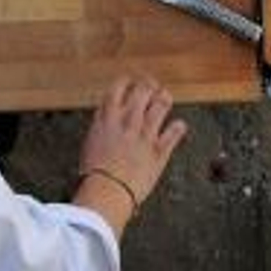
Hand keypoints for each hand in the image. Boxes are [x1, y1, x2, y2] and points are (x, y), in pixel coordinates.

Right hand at [78, 76, 187, 209]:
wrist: (108, 189)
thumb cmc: (95, 171)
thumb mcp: (91, 140)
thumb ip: (101, 124)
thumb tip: (106, 115)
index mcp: (109, 116)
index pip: (119, 87)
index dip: (126, 81)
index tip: (130, 81)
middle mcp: (129, 120)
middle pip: (143, 91)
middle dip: (148, 85)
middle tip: (151, 85)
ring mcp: (146, 134)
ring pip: (161, 105)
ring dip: (164, 98)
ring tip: (165, 97)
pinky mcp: (160, 150)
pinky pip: (175, 132)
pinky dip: (178, 126)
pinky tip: (179, 125)